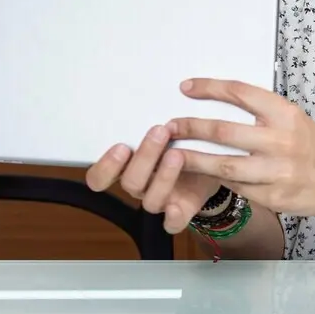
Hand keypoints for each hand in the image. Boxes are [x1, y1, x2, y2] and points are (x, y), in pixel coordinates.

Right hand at [84, 124, 221, 234]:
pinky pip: (172, 224)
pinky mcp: (181, 210)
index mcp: (127, 167)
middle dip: (144, 157)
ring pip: (150, 200)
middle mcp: (140, 185)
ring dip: (163, 177)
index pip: (99, 178)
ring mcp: (160, 200)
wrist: (216, 160)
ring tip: (178, 153)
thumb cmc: (186, 139)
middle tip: (159, 132)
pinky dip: (173, 217)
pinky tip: (178, 205)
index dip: (105, 167)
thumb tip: (158, 90)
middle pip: (130, 183)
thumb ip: (158, 119)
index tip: (121, 146)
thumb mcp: (170, 127)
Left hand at [167, 78, 314, 214]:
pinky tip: (204, 174)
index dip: (209, 88)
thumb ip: (261, 112)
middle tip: (169, 125)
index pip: (240, 93)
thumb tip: (217, 100)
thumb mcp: (292, 119)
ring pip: (224, 165)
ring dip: (194, 160)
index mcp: (286, 114)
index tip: (185, 88)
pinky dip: (219, 180)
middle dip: (191, 127)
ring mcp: (278, 172)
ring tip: (173, 155)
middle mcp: (282, 141)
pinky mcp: (274, 197)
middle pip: (224, 132)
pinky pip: (237, 187)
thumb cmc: (312, 145)